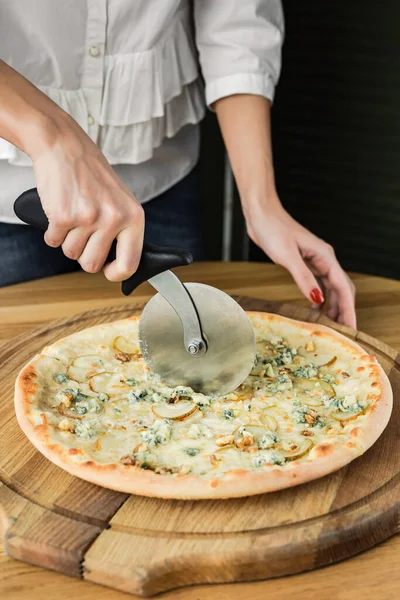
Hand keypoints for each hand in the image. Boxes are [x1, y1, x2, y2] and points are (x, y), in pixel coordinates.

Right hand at [32, 121, 143, 281]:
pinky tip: (59, 211)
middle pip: (92, 264)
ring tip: (73, 215)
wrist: (65, 146)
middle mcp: (114, 219)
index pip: (130, 264)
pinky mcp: (64, 216)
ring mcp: (89, 218)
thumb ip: (123, 231)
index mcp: (134, 217)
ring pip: (71, 253)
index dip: (115, 274)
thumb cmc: (92, 174)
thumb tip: (119, 265)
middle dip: (83, 254)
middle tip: (83, 232)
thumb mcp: (120, 201)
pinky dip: (51, 231)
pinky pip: (52, 242)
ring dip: (67, 240)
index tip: (108, 271)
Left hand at [245, 202, 356, 327]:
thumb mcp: (288, 256)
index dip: (349, 310)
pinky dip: (320, 298)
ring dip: (333, 306)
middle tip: (343, 333)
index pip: (344, 288)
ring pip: (330, 288)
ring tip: (331, 326)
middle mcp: (324, 259)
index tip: (351, 328)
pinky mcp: (304, 262)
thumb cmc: (273, 229)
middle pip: (341, 289)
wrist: (261, 214)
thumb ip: (304, 278)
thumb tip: (318, 300)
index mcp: (325, 256)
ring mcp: (315, 260)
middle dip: (344, 311)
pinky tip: (315, 309)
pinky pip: (318, 284)